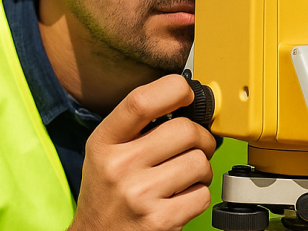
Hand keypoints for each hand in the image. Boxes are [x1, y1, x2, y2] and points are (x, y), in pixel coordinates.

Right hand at [68, 75, 216, 230]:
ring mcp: (139, 195)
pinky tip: (180, 199)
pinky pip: (203, 194)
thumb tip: (189, 101)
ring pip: (200, 162)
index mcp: (104, 142)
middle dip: (201, 138)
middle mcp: (118, 166)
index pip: (141, 101)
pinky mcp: (159, 221)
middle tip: (195, 148)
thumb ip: (139, 125)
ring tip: (183, 177)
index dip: (174, 90)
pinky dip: (199, 196)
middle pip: (185, 130)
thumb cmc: (109, 193)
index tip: (187, 96)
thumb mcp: (107, 152)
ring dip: (202, 170)